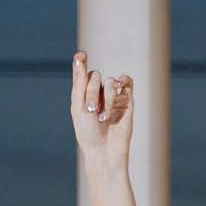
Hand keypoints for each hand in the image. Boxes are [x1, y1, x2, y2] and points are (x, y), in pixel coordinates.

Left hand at [70, 51, 134, 173]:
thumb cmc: (88, 132)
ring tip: (104, 117)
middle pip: (95, 76)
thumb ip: (79, 83)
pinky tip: (120, 86)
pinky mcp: (127, 100)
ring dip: (106, 99)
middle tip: (92, 111)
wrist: (105, 150)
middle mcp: (98, 92)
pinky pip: (126, 82)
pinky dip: (123, 82)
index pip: (83, 73)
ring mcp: (113, 96)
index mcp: (83, 94)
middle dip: (92, 93)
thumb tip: (79, 58)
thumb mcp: (78, 107)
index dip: (81, 62)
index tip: (81, 55)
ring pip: (110, 82)